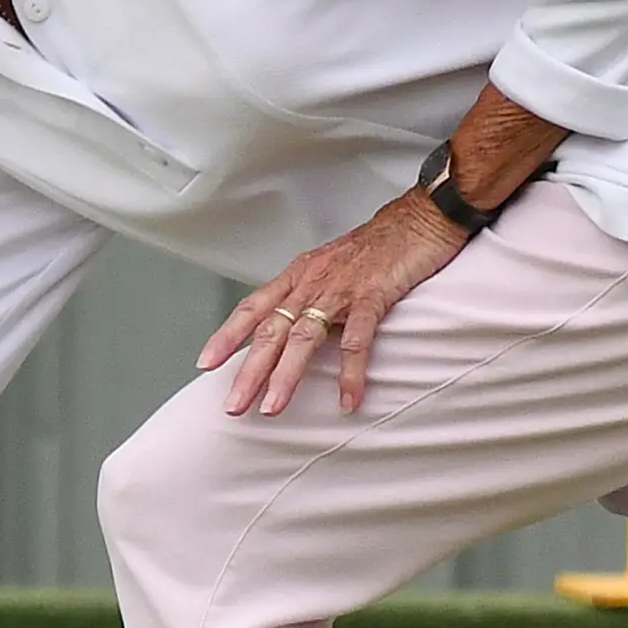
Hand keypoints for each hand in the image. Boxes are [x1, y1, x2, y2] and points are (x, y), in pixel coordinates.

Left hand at [200, 195, 468, 415]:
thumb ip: (312, 296)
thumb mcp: (333, 268)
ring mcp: (341, 288)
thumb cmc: (379, 246)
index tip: (206, 363)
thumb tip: (294, 328)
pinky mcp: (373, 295)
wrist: (421, 218)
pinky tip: (348, 400)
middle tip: (233, 405)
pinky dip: (350, 372)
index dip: (228, 335)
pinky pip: (357, 339)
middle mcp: (312, 281)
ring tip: (273, 408)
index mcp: (300, 275)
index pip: (254, 307)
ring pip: (304, 337)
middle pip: (272, 330)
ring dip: (286, 375)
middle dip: (249, 370)